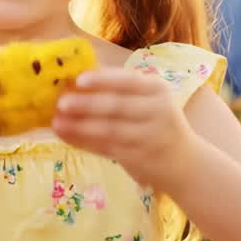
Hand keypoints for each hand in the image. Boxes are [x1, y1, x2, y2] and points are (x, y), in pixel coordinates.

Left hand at [51, 68, 193, 188]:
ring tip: (56, 122)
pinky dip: (83, 142)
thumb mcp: (148, 99)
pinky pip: (105, 148)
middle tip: (60, 103)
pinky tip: (65, 136)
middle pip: (117, 106)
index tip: (79, 80)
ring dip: (79, 126)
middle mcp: (158, 111)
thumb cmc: (156, 121)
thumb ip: (118, 89)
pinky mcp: (139, 158)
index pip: (129, 81)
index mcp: (158, 89)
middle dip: (86, 104)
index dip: (103, 80)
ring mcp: (149, 137)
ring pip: (109, 130)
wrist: (184, 162)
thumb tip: (73, 78)